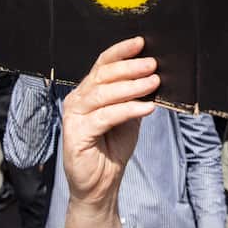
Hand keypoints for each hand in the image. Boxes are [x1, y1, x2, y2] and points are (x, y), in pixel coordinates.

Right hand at [61, 37, 158, 207]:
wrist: (100, 185)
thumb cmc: (112, 149)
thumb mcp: (128, 117)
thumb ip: (134, 97)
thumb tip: (153, 75)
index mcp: (87, 92)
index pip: (102, 64)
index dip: (121, 52)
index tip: (141, 42)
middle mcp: (77, 100)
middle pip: (102, 75)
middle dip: (130, 67)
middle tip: (152, 64)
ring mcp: (74, 116)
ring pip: (103, 93)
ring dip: (131, 86)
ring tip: (153, 82)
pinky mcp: (76, 134)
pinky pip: (105, 116)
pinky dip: (128, 110)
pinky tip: (146, 107)